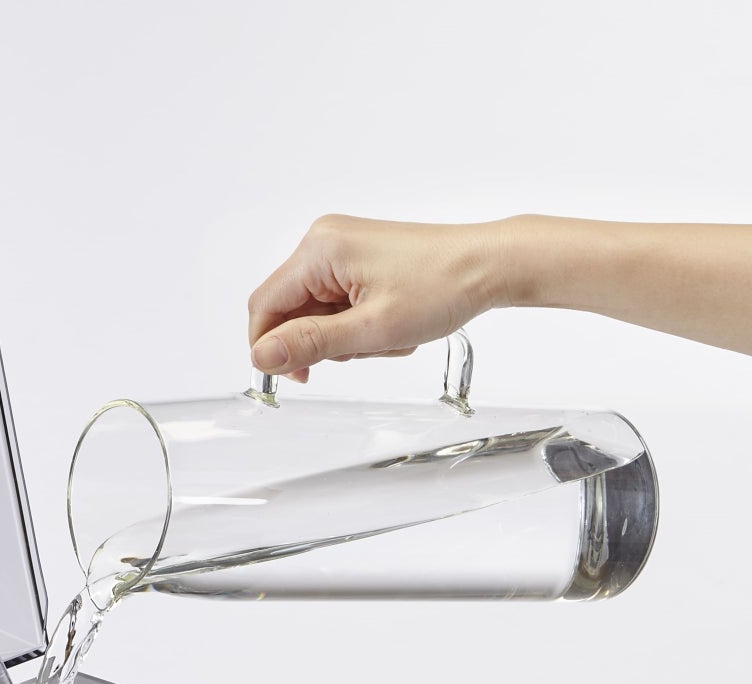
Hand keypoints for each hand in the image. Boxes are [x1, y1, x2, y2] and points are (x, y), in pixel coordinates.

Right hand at [247, 215, 512, 380]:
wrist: (489, 265)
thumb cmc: (444, 285)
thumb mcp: (371, 329)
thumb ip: (310, 343)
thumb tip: (262, 356)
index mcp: (320, 250)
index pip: (264, 306)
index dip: (272, 348)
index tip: (298, 375)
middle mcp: (324, 240)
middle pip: (290, 309)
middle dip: (322, 340)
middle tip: (364, 347)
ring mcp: (341, 247)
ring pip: (315, 310)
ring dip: (345, 335)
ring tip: (386, 333)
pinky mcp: (357, 257)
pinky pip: (336, 301)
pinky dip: (357, 321)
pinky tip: (389, 321)